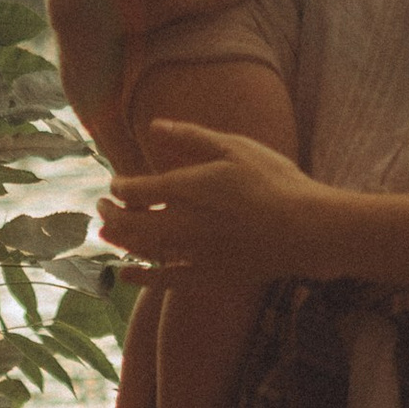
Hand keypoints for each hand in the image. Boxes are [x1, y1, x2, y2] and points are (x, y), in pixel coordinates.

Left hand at [99, 121, 332, 277]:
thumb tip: (154, 126)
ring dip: (118, 241)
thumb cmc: (275, 181)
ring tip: (106, 232)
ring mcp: (194, 253)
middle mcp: (184, 223)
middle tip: (101, 208)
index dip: (117, 188)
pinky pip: (164, 281)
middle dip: (109, 215)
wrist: (307, 230)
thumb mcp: (235, 147)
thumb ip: (192, 137)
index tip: (115, 185)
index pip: (134, 190)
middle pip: (129, 224)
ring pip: (141, 252)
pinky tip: (124, 273)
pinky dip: (139, 278)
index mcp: (189, 188)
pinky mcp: (207, 276)